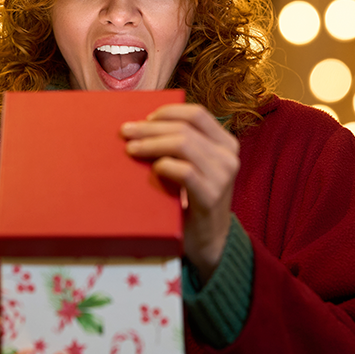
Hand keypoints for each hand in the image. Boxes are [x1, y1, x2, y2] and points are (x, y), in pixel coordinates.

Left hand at [121, 103, 239, 281]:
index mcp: (225, 144)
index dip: (168, 112)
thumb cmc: (192, 201)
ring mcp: (223, 176)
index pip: (197, 114)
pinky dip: (164, 166)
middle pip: (184, 128)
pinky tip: (153, 169)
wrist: (208, 242)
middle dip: (150, 128)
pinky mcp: (212, 196)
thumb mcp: (193, 167)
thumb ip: (180, 147)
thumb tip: (142, 126)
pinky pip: (185, 172)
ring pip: (183, 145)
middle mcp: (228, 156)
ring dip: (151, 144)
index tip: (144, 118)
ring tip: (131, 149)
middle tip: (126, 132)